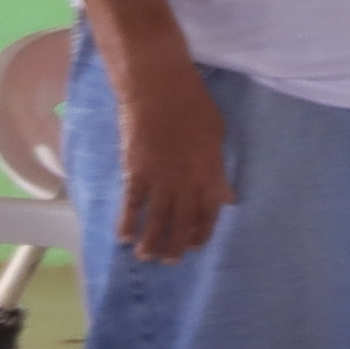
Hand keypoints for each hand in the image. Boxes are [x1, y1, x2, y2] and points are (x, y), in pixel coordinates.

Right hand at [113, 41, 231, 261]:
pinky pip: (131, 205)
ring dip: (152, 243)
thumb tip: (226, 195)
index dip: (202, 232)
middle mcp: (186, 184)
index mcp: (210, 173)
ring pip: (156, 221)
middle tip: (171, 260)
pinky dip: (127, 223)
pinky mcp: (134, 173)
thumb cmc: (193, 103)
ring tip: (147, 257)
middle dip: (177, 246)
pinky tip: (123, 237)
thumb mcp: (218, 134)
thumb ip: (219, 168)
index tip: (197, 243)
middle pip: (183, 224)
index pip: (209, 213)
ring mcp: (159, 181)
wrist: (158, 88)